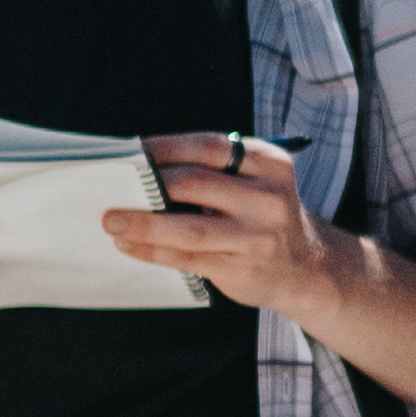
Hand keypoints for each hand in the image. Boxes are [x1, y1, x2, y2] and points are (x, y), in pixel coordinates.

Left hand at [112, 134, 359, 325]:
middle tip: (110, 188)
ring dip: (143, 223)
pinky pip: (187, 258)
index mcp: (269, 163)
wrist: (306, 269)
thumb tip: (139, 166)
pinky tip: (129, 246)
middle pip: (194, 184)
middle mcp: (269, 197)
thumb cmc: (262, 218)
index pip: (207, 147)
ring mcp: (258, 236)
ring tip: (111, 222)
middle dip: (146, 185)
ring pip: (188, 227)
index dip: (163, 148)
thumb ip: (211, 170)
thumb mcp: (254, 182)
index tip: (128, 151)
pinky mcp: (243, 269)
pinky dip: (152, 251)